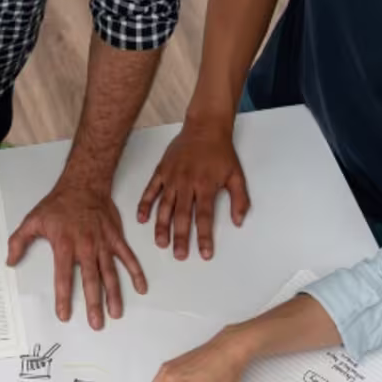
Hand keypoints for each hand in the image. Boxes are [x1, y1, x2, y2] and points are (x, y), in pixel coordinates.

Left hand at [8, 181, 146, 329]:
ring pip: (110, 273)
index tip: (65, 315)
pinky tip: (141, 287)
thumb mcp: (33, 220)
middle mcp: (86, 247)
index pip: (63, 277)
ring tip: (115, 313)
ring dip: (114, 294)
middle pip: (91, 280)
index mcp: (65, 245)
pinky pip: (128, 257)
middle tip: (96, 324)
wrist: (84, 184)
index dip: (64, 298)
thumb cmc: (59, 203)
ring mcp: (103, 243)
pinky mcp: (116, 238)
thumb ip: (19, 242)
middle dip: (94, 303)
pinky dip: (136, 272)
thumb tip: (10, 261)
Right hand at [137, 117, 249, 259]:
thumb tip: (238, 221)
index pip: (205, 217)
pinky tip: (142, 219)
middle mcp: (187, 183)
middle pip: (182, 216)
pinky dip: (145, 205)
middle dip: (181, 238)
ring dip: (162, 227)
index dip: (205, 237)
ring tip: (161, 243)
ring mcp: (172, 177)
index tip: (205, 253)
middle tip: (180, 255)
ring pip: (164, 207)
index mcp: (206, 185)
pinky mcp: (161, 171)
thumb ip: (239, 199)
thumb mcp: (236, 175)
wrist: (205, 127)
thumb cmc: (221, 152)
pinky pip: (151, 191)